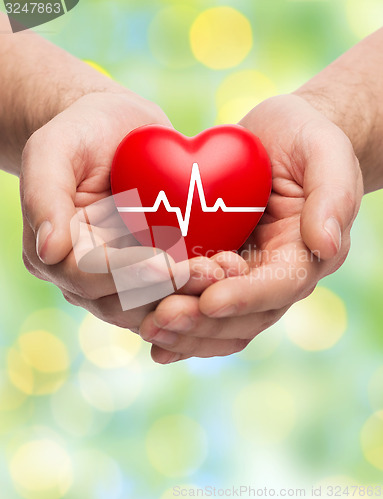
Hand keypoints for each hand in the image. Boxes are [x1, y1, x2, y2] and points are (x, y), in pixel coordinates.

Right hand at [20, 91, 224, 331]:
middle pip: (124, 300)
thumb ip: (43, 194)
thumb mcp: (52, 148)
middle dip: (168, 290)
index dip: (125, 274)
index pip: (88, 276)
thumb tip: (48, 250)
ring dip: (192, 293)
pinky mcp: (155, 266)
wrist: (118, 130)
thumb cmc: (80, 132)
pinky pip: (176, 285)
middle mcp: (88, 275)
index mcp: (56, 253)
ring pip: (155, 301)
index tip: (164, 264)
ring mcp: (124, 275)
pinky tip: (231, 266)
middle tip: (211, 274)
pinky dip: (202, 281)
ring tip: (226, 271)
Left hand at [139, 94, 363, 362]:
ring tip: (147, 328)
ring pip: (219, 322)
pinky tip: (148, 331)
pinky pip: (199, 304)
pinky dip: (180, 325)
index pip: (279, 287)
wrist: (278, 139)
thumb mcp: (326, 154)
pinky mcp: (217, 267)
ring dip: (185, 332)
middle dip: (203, 322)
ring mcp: (244, 275)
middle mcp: (274, 275)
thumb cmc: (306, 139)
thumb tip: (327, 245)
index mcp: (303, 254)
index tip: (210, 301)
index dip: (245, 297)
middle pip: (244, 317)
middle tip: (160, 319)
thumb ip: (333, 196)